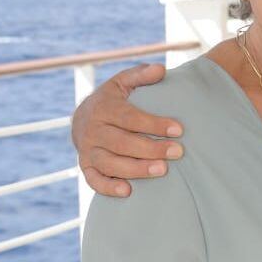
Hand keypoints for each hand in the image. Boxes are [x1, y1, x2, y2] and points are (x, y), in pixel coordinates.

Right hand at [73, 63, 182, 197]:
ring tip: (162, 170)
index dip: (154, 124)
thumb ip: (141, 75)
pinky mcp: (85, 167)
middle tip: (178, 152)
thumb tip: (161, 70)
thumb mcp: (123, 82)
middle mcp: (92, 130)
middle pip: (122, 143)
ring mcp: (87, 150)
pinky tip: (128, 191)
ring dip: (136, 169)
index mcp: (103, 107)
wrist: (83, 119)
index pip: (129, 118)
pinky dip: (108, 187)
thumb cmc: (112, 100)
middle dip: (151, 148)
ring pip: (110, 163)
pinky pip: (94, 180)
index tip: (179, 129)